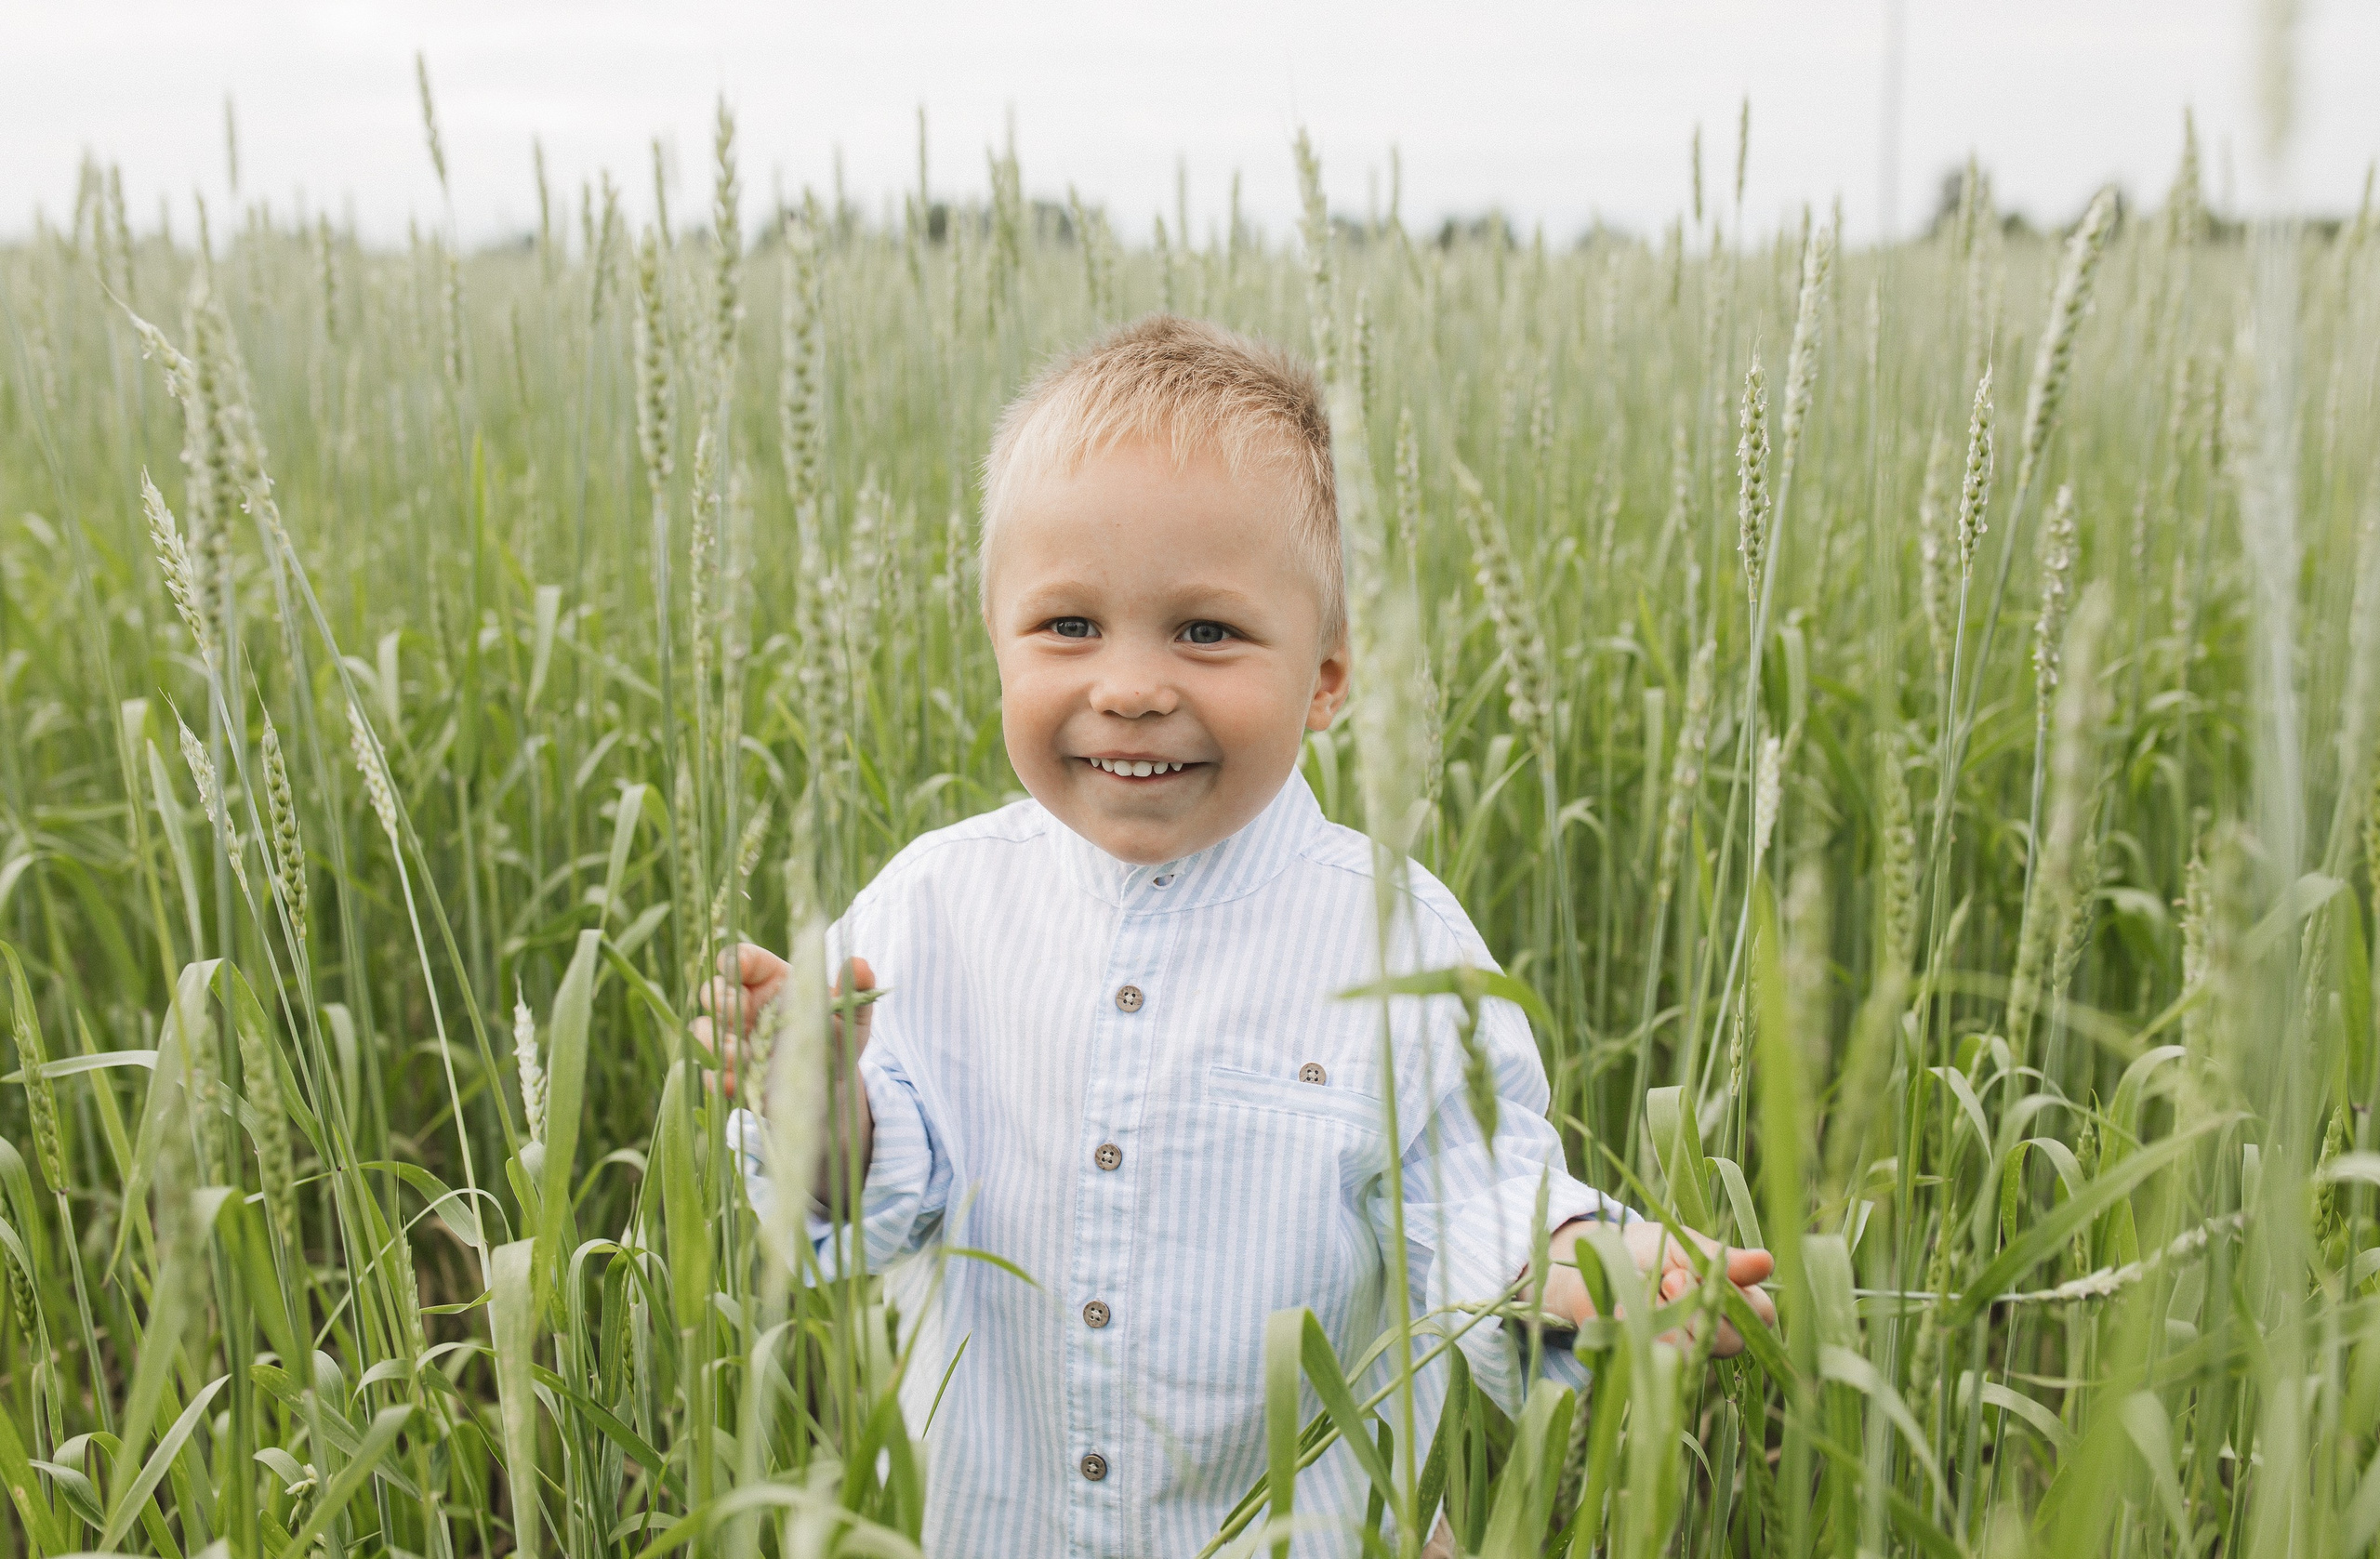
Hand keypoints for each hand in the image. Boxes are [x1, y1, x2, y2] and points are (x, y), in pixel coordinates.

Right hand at [691, 944, 875, 1102]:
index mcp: (772, 980)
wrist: (835, 1082)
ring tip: (738, 1050)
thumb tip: (860, 963)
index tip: (738, 966)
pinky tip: (735, 1079)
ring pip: (704, 1029)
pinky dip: (720, 1075)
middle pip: (715, 990)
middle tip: (737, 1006)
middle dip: (720, 995)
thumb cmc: (840, 1035)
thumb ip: (856, 986)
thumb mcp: (850, 1012)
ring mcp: (736, 1039)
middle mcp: (747, 1006)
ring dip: (713, 1037)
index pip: (744, 959)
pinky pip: (713, 1072)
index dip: (735, 959)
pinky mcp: (734, 1073)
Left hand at [1539, 1219, 1776, 1358]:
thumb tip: (1766, 1262)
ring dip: (1672, 1314)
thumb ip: (1719, 1259)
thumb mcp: (1680, 1245)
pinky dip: (1645, 1324)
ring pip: (1698, 1349)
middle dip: (1701, 1304)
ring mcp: (1683, 1353)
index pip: (1762, 1313)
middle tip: (1671, 1278)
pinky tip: (1633, 1307)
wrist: (1588, 1264)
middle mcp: (1712, 1333)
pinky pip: (1659, 1356)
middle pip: (1734, 1339)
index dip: (1738, 1294)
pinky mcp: (1650, 1364)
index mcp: (1730, 1302)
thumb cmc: (1643, 1251)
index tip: (1697, 1268)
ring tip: (1652, 1289)